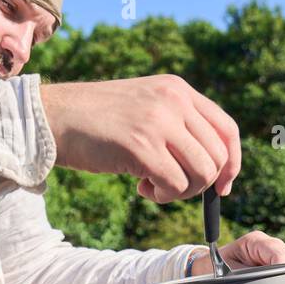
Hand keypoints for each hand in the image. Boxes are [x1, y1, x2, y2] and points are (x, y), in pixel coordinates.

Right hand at [39, 75, 240, 201]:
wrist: (52, 117)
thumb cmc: (93, 120)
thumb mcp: (143, 106)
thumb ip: (175, 123)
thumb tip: (210, 167)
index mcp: (177, 89)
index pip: (227, 129)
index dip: (232, 163)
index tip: (222, 186)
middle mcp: (174, 101)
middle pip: (218, 156)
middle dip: (201, 183)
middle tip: (172, 186)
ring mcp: (158, 122)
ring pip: (202, 173)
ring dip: (182, 191)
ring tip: (154, 185)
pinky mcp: (141, 147)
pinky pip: (176, 184)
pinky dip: (164, 195)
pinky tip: (141, 186)